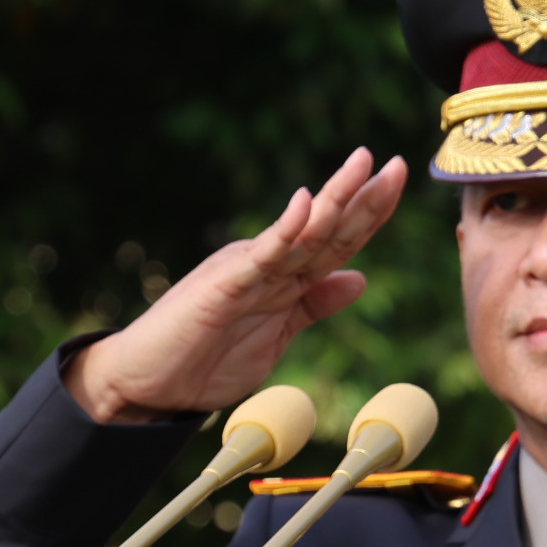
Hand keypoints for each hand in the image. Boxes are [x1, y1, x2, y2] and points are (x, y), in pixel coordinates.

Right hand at [66, 147, 408, 422]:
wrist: (149, 383)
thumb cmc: (205, 360)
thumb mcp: (279, 335)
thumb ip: (314, 305)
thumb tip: (358, 278)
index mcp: (284, 276)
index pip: (336, 240)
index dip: (369, 212)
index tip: (398, 179)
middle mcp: (269, 264)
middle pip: (326, 227)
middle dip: (363, 197)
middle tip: (397, 164)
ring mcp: (247, 270)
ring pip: (301, 232)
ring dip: (333, 200)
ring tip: (362, 165)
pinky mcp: (224, 285)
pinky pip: (261, 255)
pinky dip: (284, 229)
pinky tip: (304, 202)